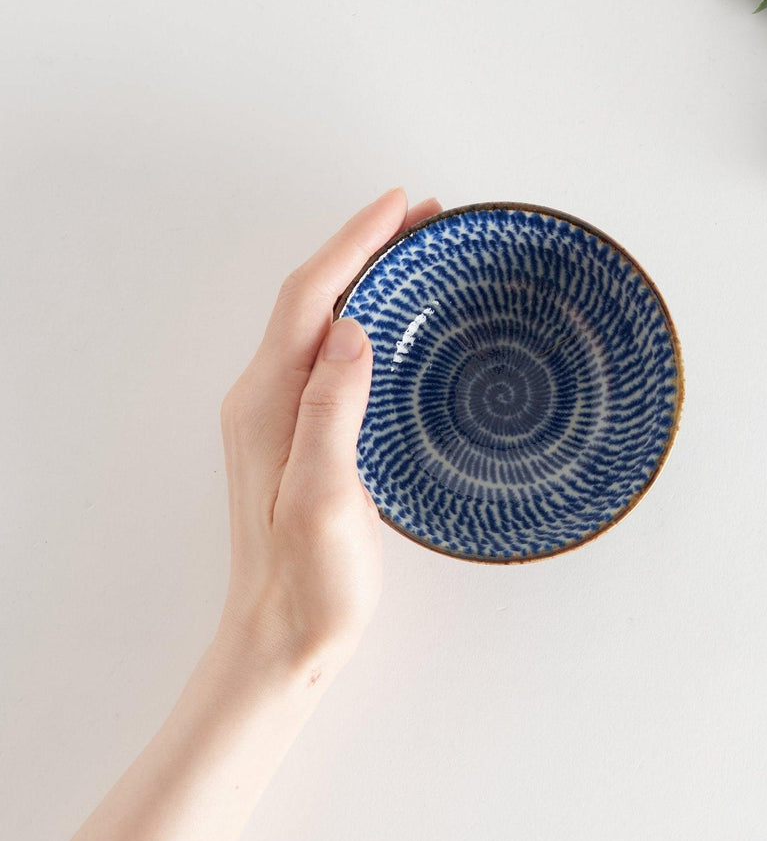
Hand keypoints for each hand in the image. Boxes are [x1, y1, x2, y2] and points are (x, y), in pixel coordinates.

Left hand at [217, 187, 441, 671]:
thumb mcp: (323, 497)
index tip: (401, 205)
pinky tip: (396, 322)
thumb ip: (330, 410)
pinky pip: (331, 353)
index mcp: (268, 400)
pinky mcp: (303, 434)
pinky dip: (366, 318)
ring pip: (323, 321)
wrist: (282, 635)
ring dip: (366, 277)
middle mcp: (266, 396)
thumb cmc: (308, 580)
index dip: (353, 243)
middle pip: (313, 297)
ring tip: (418, 253)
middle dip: (365, 247)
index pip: (309, 297)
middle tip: (425, 218)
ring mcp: (281, 415)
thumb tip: (351, 328)